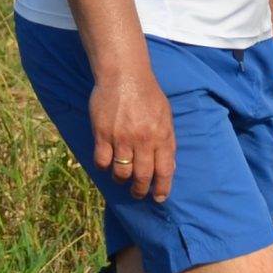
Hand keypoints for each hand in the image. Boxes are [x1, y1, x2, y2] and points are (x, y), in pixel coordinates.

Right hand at [88, 69, 175, 203]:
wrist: (124, 75)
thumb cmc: (147, 94)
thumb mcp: (165, 116)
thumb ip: (167, 141)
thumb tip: (169, 166)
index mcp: (162, 136)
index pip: (165, 171)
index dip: (162, 188)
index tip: (159, 198)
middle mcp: (143, 140)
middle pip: (142, 176)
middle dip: (140, 190)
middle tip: (138, 193)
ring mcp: (122, 138)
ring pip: (122, 172)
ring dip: (121, 180)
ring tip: (121, 179)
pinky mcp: (103, 134)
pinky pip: (102, 161)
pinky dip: (104, 167)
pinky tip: (106, 163)